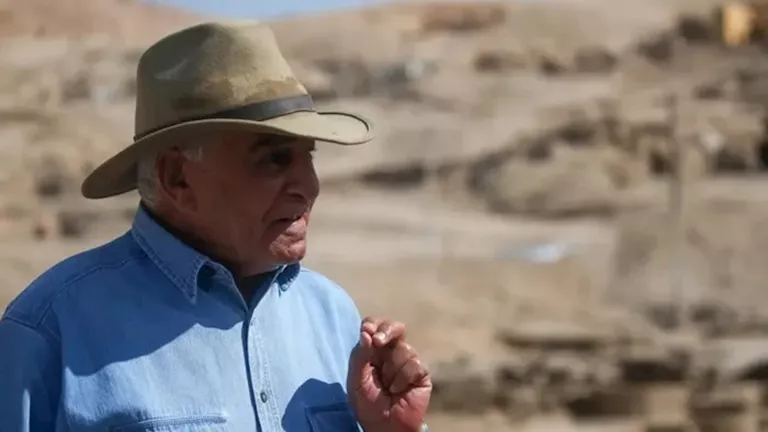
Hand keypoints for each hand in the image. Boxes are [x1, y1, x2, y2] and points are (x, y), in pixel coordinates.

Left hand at [347, 317, 431, 431]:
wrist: (384, 427)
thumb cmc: (368, 405)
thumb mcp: (356, 380)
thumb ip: (360, 356)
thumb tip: (366, 332)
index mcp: (374, 350)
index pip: (375, 326)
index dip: (373, 324)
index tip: (367, 330)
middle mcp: (392, 352)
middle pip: (395, 327)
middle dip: (387, 330)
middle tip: (378, 341)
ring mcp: (408, 361)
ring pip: (403, 349)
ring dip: (391, 370)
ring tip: (388, 388)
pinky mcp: (421, 373)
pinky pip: (414, 365)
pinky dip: (402, 379)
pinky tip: (399, 391)